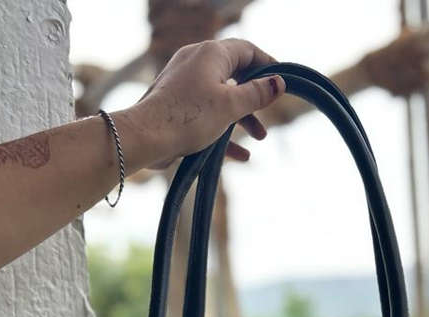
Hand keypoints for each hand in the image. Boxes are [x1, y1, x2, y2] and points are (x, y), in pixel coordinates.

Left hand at [118, 38, 285, 170]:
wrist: (146, 137)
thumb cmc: (189, 117)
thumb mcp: (231, 106)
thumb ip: (257, 94)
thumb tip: (278, 83)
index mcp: (211, 54)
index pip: (247, 50)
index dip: (268, 65)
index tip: (282, 82)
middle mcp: (196, 62)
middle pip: (235, 75)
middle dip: (255, 98)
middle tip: (269, 114)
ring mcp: (184, 84)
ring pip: (221, 97)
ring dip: (242, 118)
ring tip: (259, 139)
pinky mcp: (176, 105)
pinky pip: (206, 113)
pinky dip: (224, 130)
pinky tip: (240, 155)